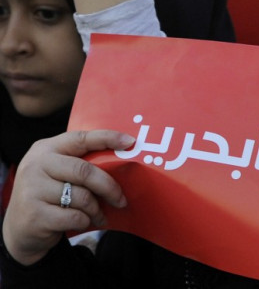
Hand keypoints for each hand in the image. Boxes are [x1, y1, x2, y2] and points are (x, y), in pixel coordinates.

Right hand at [2, 130, 133, 265]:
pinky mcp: (34, 215)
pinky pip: (74, 217)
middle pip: (85, 171)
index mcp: (46, 149)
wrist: (20, 229)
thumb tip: (124, 160)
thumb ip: (81, 164)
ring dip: (97, 209)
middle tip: (121, 199)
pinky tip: (83, 222)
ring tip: (99, 215)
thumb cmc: (50, 195)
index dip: (107, 138)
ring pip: (82, 197)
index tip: (130, 142)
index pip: (81, 138)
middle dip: (109, 187)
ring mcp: (32, 190)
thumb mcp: (58, 172)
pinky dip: (85, 221)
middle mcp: (36, 165)